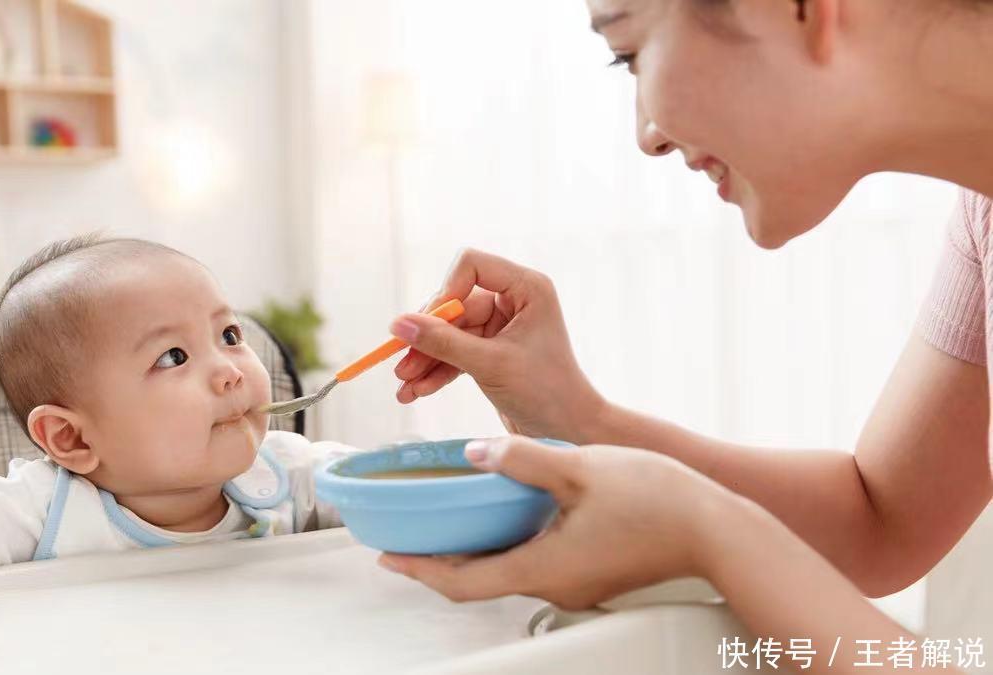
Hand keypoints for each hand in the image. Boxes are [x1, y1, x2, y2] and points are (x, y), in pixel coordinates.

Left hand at [378, 436, 730, 609]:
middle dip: (438, 563)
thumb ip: (521, 460)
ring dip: (473, 554)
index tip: (388, 557)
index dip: (420, 571)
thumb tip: (474, 453)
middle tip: (407, 539)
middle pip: (480, 583)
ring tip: (445, 523)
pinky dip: (506, 545)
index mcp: (545, 567)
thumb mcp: (580, 469)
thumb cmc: (660, 502)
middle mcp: (556, 585)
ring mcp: (576, 583)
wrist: (719, 529)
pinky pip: (535, 563)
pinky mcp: (592, 571)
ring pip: (508, 573)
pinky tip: (504, 517)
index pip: (464, 583)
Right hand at [391, 248, 605, 441]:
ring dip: (426, 359)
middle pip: (454, 304)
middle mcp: (514, 300)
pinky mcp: (491, 351)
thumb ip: (443, 342)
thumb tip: (398, 324)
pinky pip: (455, 352)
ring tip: (403, 387)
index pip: (471, 265)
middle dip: (427, 337)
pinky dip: (437, 371)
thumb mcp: (490, 365)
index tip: (429, 324)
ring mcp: (501, 326)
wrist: (568, 432)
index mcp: (526, 288)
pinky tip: (416, 392)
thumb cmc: (545, 392)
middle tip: (400, 364)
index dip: (446, 291)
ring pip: (450, 332)